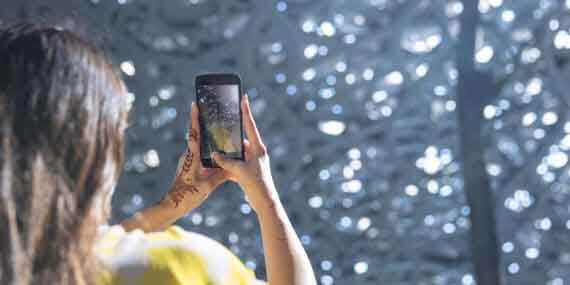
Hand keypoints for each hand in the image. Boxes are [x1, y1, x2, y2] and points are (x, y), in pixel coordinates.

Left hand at [160, 103, 225, 214]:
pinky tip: (216, 150)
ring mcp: (188, 161)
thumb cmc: (187, 195)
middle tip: (207, 107)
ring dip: (205, 134)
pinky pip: (199, 154)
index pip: (194, 133)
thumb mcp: (207, 186)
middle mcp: (188, 155)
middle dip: (200, 120)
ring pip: (198, 144)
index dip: (195, 118)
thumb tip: (233, 168)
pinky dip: (207, 148)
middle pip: (195, 133)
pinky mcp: (190, 167)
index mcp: (191, 157)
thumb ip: (220, 175)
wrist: (172, 206)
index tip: (195, 103)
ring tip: (216, 125)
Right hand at [212, 95, 278, 214]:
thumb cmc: (256, 185)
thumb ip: (226, 161)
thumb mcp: (239, 171)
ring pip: (237, 151)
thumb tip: (215, 154)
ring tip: (216, 145)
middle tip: (222, 122)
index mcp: (258, 148)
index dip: (246, 111)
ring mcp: (253, 161)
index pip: (250, 125)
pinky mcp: (249, 170)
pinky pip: (236, 162)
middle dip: (231, 133)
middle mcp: (256, 152)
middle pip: (242, 138)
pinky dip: (228, 163)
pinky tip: (218, 163)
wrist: (265, 202)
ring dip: (228, 151)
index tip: (244, 97)